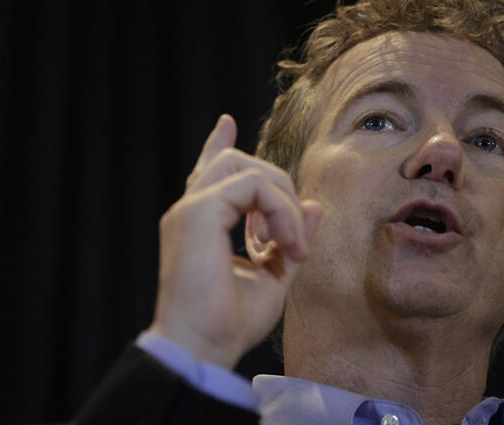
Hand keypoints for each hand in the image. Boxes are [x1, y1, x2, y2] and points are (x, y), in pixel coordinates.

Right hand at [149, 114, 321, 368]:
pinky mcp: (198, 212)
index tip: (226, 122)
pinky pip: (253, 185)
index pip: (209, 173)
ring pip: (243, 163)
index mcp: (200, 224)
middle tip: (293, 239)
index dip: (217, 144)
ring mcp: (190, 209)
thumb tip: (313, 207)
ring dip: (280, 198)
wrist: (203, 349)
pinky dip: (279, 211)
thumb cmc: (228, 323)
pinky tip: (284, 244)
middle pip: (235, 160)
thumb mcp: (273, 277)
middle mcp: (190, 211)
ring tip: (289, 243)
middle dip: (278, 186)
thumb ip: (290, 239)